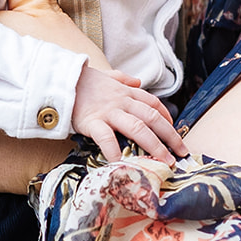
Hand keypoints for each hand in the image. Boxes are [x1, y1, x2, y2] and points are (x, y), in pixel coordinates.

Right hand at [72, 64, 188, 162]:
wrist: (59, 79)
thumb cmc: (82, 81)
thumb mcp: (106, 76)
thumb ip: (123, 79)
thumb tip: (137, 82)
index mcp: (126, 92)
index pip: (153, 104)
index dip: (166, 118)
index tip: (174, 130)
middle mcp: (122, 102)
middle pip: (152, 118)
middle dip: (170, 136)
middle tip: (181, 153)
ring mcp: (108, 112)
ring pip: (138, 128)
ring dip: (155, 146)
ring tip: (164, 161)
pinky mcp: (92, 122)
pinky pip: (107, 138)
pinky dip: (115, 151)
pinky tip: (122, 164)